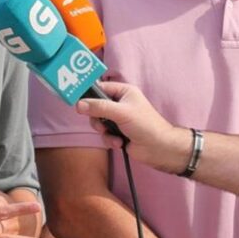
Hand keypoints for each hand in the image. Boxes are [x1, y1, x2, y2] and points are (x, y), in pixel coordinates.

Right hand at [75, 81, 190, 172]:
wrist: (160, 149)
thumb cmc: (145, 125)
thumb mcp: (121, 112)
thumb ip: (99, 107)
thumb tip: (78, 105)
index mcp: (123, 92)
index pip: (100, 88)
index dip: (89, 95)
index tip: (78, 102)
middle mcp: (120, 104)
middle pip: (95, 107)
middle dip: (96, 117)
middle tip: (100, 123)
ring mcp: (118, 119)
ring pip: (98, 122)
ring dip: (103, 130)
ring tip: (113, 135)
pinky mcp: (118, 133)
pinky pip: (104, 134)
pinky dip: (109, 139)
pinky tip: (119, 143)